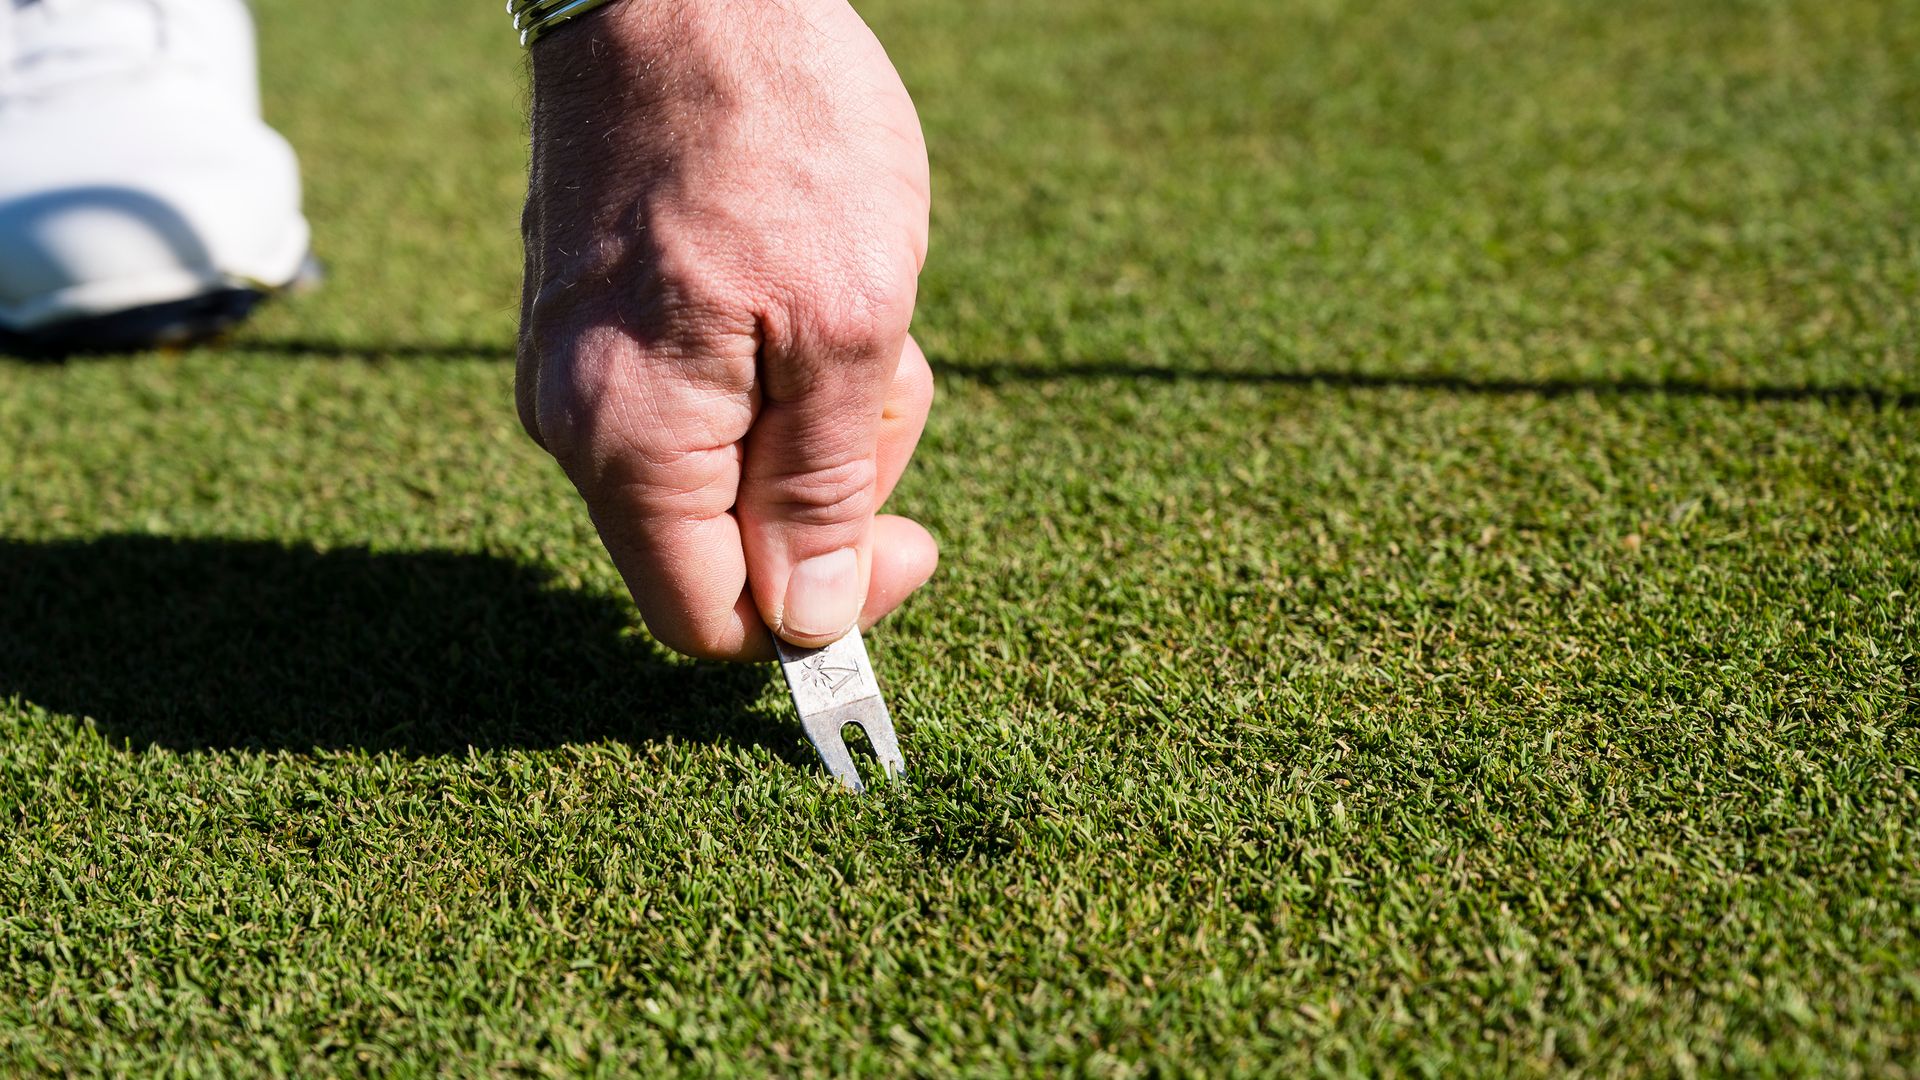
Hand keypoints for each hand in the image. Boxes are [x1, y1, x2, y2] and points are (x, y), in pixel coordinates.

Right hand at [517, 0, 937, 660]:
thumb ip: (823, 491)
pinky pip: (704, 399)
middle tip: (885, 367)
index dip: (820, 613)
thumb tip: (807, 624)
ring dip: (817, 415)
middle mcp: (576, 423)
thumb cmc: (774, 129)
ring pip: (726, 469)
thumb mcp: (847, 324)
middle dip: (834, 484)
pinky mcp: (598, 318)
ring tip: (851, 301)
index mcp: (628, 441)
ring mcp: (578, 366)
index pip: (709, 620)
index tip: (910, 541)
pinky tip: (801, 281)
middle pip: (725, 547)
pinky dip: (777, 368)